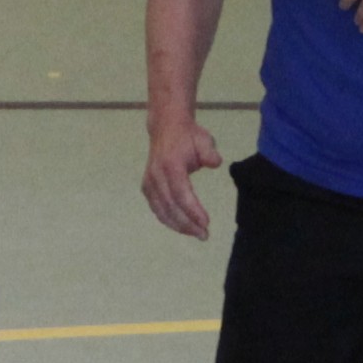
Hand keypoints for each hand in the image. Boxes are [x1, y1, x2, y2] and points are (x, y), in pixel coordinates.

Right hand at [142, 121, 222, 238]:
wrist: (166, 127)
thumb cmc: (188, 136)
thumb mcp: (204, 139)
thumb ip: (209, 152)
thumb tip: (215, 163)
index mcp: (170, 164)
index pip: (180, 192)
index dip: (192, 210)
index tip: (206, 223)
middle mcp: (156, 175)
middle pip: (170, 206)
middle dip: (187, 223)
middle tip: (204, 235)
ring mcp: (149, 181)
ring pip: (161, 210)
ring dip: (178, 225)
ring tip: (196, 234)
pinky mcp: (146, 187)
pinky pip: (156, 208)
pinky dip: (167, 220)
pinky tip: (181, 227)